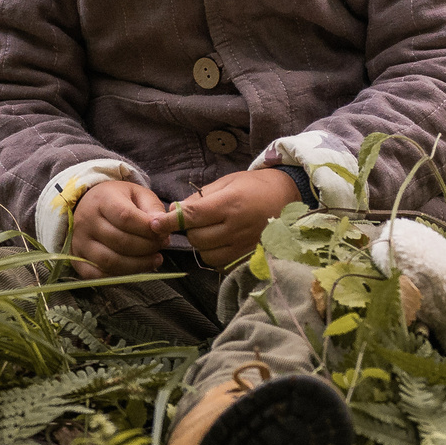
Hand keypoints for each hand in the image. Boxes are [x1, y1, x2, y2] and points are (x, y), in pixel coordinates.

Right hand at [70, 178, 177, 279]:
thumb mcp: (138, 194)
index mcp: (102, 199)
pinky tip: (136, 269)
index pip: (125, 217)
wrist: (88, 204)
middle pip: (120, 241)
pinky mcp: (77, 258)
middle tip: (161, 245)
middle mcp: (87, 221)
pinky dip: (119, 276)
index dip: (147, 229)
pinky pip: (97, 275)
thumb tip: (162, 226)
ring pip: (110, 261)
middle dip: (147, 247)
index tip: (163, 233)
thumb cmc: (118, 199)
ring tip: (155, 259)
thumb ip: (153, 208)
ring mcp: (80, 242)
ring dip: (137, 265)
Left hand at [181, 167, 301, 268]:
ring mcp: (244, 244)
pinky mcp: (249, 256)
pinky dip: (215, 254)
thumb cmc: (256, 186)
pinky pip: (220, 263)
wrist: (289, 198)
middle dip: (190, 230)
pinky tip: (222, 242)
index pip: (191, 216)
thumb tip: (175, 210)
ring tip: (212, 231)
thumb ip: (201, 196)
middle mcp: (237, 226)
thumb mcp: (228, 181)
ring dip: (202, 244)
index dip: (170, 221)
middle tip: (199, 220)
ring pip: (206, 254)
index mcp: (231, 203)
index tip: (156, 224)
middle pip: (196, 238)